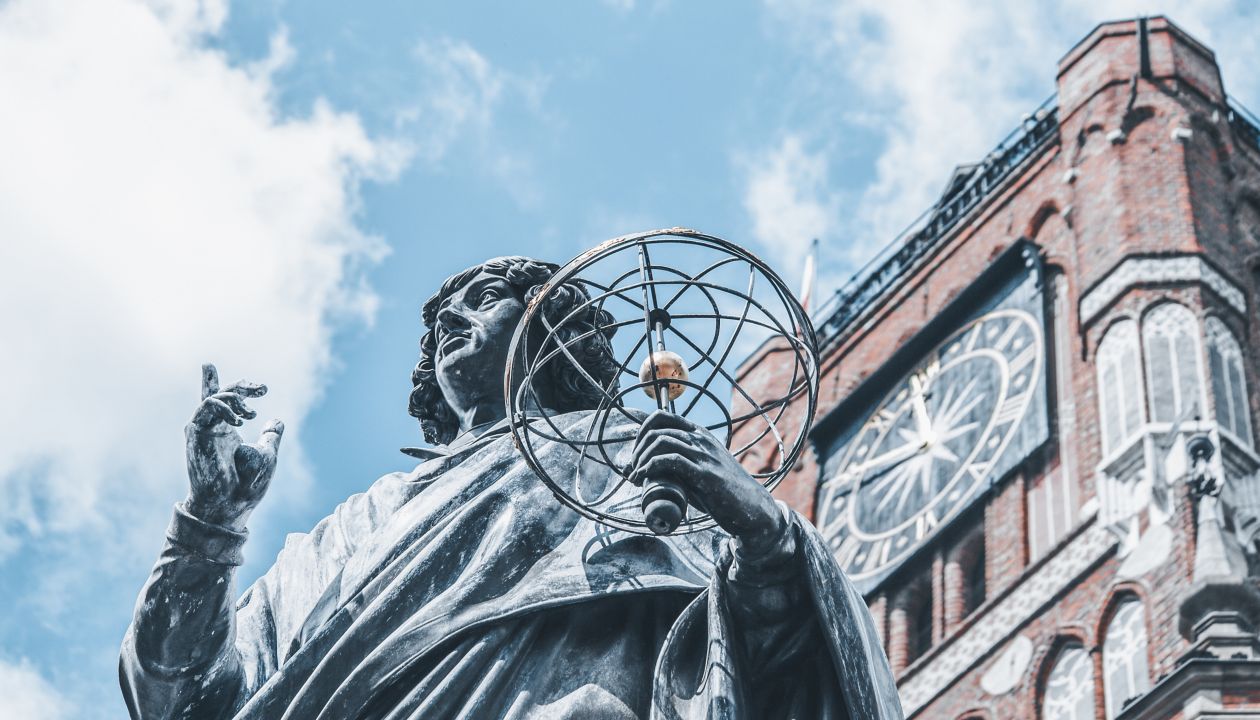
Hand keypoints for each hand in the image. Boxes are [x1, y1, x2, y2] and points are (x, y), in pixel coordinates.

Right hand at [184, 363, 283, 530]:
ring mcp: (203, 429)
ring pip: (213, 398)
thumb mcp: (267, 454)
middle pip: (220, 394)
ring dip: (234, 399)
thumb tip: (276, 420)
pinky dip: (224, 407)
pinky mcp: (196, 432)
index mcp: (228, 432)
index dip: (241, 388)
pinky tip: (241, 420)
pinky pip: (206, 407)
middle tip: (263, 389)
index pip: (227, 402)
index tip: (264, 389)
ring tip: (251, 413)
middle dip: (241, 386)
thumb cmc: (248, 484)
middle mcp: (213, 428)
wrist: (231, 502)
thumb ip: (270, 436)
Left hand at [628, 411, 785, 553]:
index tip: (636, 453)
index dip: (642, 431)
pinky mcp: (705, 473)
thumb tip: (648, 468)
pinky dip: (650, 467)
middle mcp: (701, 439)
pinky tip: (643, 479)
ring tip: (636, 476)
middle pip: (657, 427)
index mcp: (700, 434)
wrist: (753, 508)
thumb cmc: (723, 492)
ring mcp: (704, 454)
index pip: (662, 416)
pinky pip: (670, 460)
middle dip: (637, 448)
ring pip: (660, 441)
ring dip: (640, 458)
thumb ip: (678, 465)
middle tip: (633, 468)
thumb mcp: (699, 471)